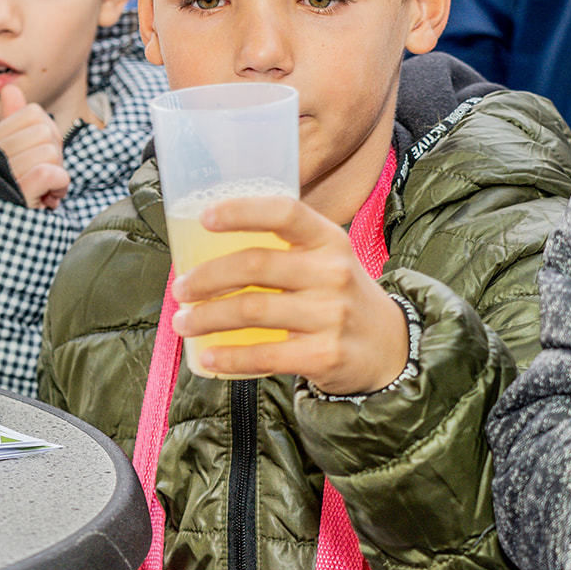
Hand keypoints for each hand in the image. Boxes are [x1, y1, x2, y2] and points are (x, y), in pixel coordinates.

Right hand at [0, 84, 69, 208]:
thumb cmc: (6, 201)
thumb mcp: (7, 159)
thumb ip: (11, 122)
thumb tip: (10, 89)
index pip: (33, 113)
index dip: (47, 134)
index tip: (38, 160)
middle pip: (46, 130)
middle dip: (55, 155)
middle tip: (43, 179)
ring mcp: (4, 173)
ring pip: (50, 150)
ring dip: (57, 174)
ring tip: (44, 192)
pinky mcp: (17, 194)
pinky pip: (50, 171)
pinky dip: (57, 185)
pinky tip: (47, 200)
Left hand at [169, 196, 408, 394]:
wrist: (390, 348)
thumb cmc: (338, 296)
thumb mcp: (326, 260)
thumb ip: (282, 249)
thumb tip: (204, 249)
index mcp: (329, 240)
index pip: (285, 212)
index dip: (242, 212)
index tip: (205, 218)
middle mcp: (333, 272)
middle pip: (255, 265)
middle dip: (206, 278)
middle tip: (180, 289)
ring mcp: (332, 315)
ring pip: (252, 310)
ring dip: (206, 318)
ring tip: (183, 322)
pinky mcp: (326, 355)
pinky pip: (266, 355)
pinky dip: (230, 358)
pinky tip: (208, 357)